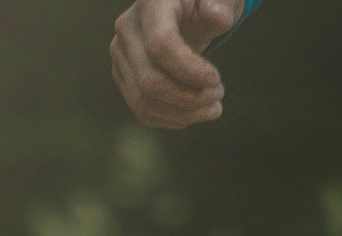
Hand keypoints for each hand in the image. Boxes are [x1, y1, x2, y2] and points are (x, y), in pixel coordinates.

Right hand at [109, 0, 237, 129]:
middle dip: (188, 98)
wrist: (182, 9)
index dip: (189, 70)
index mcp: (151, 4)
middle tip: (219, 96)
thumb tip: (218, 16)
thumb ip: (221, 3)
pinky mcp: (123, 75)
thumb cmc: (202, 2)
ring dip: (182, 113)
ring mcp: (120, 55)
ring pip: (144, 100)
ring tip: (212, 108)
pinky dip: (171, 118)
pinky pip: (142, 108)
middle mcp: (127, 29)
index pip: (161, 44)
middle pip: (150, 80)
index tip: (215, 80)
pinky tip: (194, 113)